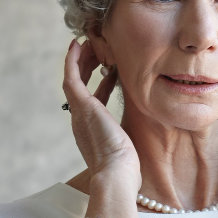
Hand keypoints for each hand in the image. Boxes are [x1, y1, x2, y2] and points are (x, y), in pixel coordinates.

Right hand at [62, 39, 140, 191]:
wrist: (116, 174)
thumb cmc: (127, 168)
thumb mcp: (130, 145)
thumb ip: (132, 134)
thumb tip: (145, 129)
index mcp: (92, 129)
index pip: (94, 99)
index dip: (101, 83)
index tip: (110, 70)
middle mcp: (81, 120)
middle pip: (81, 86)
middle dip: (89, 67)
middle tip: (99, 51)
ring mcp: (79, 112)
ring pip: (75, 78)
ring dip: (82, 59)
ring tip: (90, 43)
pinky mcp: (81, 106)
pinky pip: (72, 77)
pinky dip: (72, 61)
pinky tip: (77, 45)